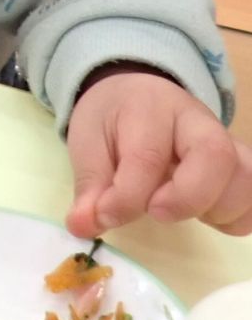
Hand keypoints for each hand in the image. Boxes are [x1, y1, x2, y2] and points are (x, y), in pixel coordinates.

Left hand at [66, 70, 251, 237]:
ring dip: (215, 209)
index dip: (127, 197)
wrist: (133, 93)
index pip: (147, 156)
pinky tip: (203, 214)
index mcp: (149, 107)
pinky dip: (234, 217)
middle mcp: (195, 120)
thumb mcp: (87, 143)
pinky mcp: (237, 163)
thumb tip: (84, 225)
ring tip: (177, 209)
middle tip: (156, 211)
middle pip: (215, 155)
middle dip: (187, 197)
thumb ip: (90, 186)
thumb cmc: (110, 120)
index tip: (104, 216)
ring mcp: (224, 140)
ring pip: (245, 177)